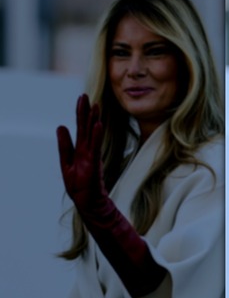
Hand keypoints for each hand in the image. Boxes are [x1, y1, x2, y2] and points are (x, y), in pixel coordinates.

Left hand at [56, 94, 107, 212]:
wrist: (88, 202)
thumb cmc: (79, 185)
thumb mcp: (66, 162)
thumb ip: (64, 145)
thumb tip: (60, 126)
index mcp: (80, 149)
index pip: (80, 127)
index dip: (80, 113)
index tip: (81, 98)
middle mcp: (87, 150)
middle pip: (86, 127)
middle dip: (86, 111)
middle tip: (86, 95)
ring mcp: (91, 156)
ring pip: (92, 135)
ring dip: (94, 120)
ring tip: (95, 106)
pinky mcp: (94, 164)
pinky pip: (95, 147)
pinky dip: (97, 136)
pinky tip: (98, 125)